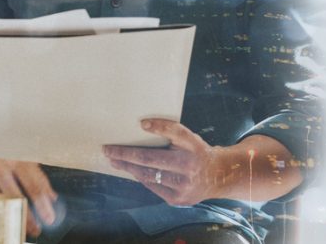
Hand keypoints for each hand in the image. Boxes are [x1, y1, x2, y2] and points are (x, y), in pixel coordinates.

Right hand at [0, 153, 57, 237]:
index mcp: (15, 158)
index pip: (32, 184)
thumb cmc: (1, 146)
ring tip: (18, 228)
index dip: (42, 204)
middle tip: (34, 228)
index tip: (49, 218)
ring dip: (8, 217)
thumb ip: (37, 176)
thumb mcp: (23, 155)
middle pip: (14, 196)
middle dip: (26, 216)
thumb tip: (51, 197)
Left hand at [103, 118, 226, 206]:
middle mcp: (185, 173)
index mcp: (189, 155)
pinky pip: (153, 187)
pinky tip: (132, 170)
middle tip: (108, 150)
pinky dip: (141, 177)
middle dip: (124, 156)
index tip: (127, 134)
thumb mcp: (188, 137)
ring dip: (128, 168)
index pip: (160, 146)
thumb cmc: (198, 152)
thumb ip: (169, 129)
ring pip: (147, 177)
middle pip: (148, 163)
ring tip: (114, 160)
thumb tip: (142, 125)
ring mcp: (180, 190)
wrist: (218, 176)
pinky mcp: (176, 200)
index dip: (141, 141)